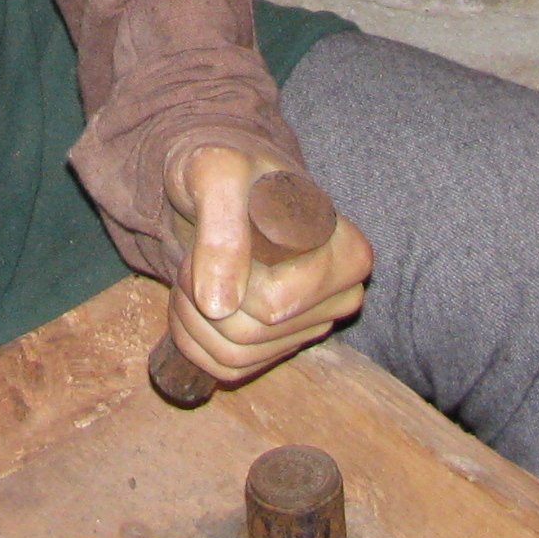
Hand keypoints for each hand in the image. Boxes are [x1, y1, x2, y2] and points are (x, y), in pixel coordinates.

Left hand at [162, 143, 373, 388]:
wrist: (219, 183)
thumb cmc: (226, 168)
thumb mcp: (218, 172)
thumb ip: (221, 230)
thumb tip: (220, 306)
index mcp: (347, 253)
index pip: (274, 303)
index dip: (229, 271)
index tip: (218, 228)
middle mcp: (341, 296)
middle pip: (251, 333)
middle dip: (200, 296)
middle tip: (194, 253)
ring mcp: (311, 326)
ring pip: (235, 356)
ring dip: (192, 317)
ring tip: (193, 271)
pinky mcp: (279, 346)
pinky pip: (227, 369)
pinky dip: (193, 339)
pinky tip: (194, 300)